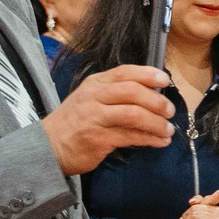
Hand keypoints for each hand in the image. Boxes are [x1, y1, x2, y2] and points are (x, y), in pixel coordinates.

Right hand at [43, 65, 173, 175]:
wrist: (48, 146)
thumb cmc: (75, 121)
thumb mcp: (91, 99)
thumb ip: (116, 93)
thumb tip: (153, 94)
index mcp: (95, 83)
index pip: (124, 72)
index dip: (148, 74)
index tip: (165, 81)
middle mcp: (94, 97)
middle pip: (133, 92)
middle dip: (157, 102)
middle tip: (170, 111)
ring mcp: (95, 118)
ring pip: (134, 115)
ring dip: (157, 123)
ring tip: (168, 130)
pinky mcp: (98, 138)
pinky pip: (131, 136)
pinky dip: (150, 139)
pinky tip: (160, 141)